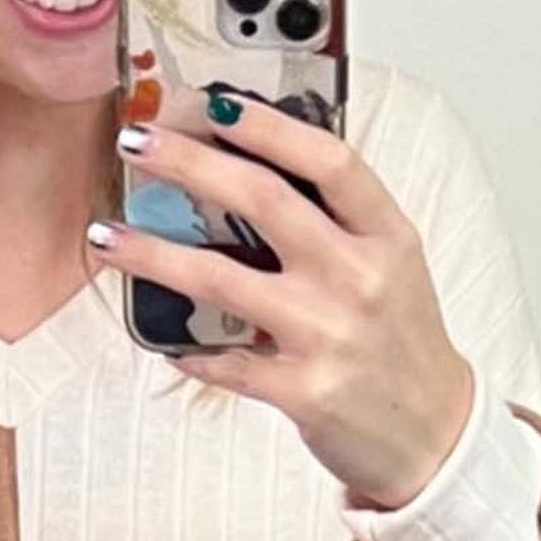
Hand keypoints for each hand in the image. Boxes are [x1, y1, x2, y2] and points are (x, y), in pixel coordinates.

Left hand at [88, 94, 475, 509]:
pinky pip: (226, 362)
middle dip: (189, 164)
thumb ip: (341, 225)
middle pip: (261, 201)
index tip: (216, 104)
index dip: (268, 126)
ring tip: (107, 238)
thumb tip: (256, 175)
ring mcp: (329, 336)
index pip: (326, 161)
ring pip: (222, 280)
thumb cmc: (402, 347)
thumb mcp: (394, 269)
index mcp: (386, 237)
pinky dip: (186, 349)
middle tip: (138, 143)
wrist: (433, 436)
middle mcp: (359, 278)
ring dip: (153, 255)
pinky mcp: (304, 392)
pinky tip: (160, 339)